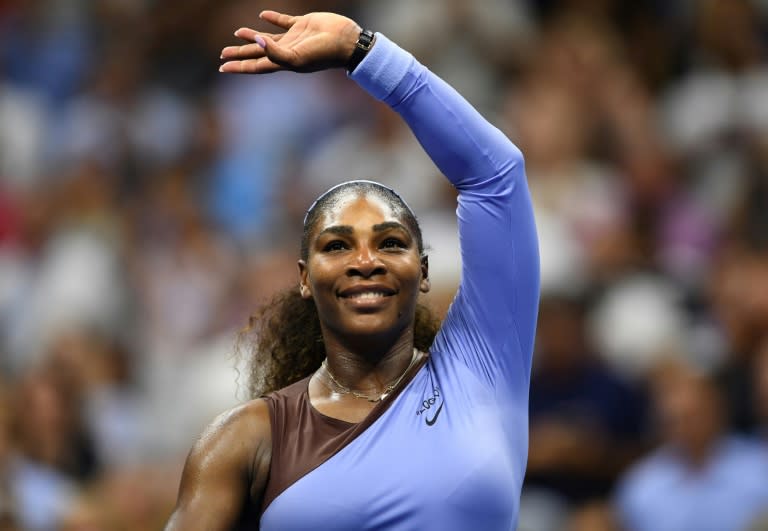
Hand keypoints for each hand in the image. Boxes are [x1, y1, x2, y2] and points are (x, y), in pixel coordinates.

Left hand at [219, 10, 361, 73]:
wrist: (345, 42)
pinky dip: (272, 19)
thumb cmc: (323, 54)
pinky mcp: (302, 25)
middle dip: (239, 54)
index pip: (255, 65)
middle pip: (257, 53)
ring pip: (267, 38)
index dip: (238, 66)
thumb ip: (274, 51)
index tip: (222, 66)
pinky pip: (282, 21)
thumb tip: (256, 39)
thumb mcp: (297, 58)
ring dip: (251, 36)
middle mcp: (286, 51)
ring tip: (236, 33)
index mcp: (283, 62)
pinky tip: (262, 16)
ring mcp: (293, 38)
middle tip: (223, 54)